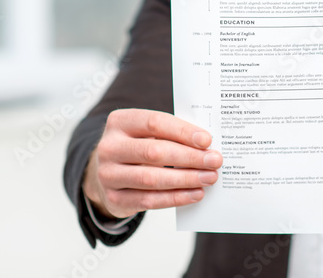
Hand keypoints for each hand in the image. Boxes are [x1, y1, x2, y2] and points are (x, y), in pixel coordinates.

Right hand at [83, 109, 222, 218]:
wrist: (109, 173)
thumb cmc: (138, 147)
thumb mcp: (147, 133)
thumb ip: (171, 134)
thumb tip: (206, 145)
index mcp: (120, 122)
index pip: (155, 123)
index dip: (183, 131)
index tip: (207, 140)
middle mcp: (109, 147)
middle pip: (154, 152)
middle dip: (189, 157)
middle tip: (214, 161)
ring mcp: (108, 174)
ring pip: (152, 178)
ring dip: (186, 179)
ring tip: (209, 178)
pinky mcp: (113, 199)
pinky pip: (149, 200)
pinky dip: (176, 198)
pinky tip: (195, 193)